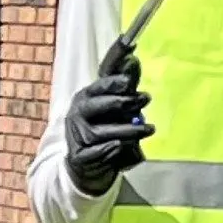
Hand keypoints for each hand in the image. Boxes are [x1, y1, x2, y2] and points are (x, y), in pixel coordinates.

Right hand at [63, 55, 152, 195]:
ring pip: (98, 132)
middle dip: (122, 101)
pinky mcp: (77, 155)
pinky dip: (108, 150)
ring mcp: (74, 133)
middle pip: (98, 104)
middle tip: (146, 99)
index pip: (102, 75)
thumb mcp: (118, 106)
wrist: (90, 164)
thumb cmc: (107, 129)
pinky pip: (94, 152)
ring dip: (125, 130)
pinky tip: (121, 146)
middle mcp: (78, 110)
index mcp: (88, 94)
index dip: (115, 60)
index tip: (129, 58)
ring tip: (148, 129)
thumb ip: (125, 86)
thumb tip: (133, 59)